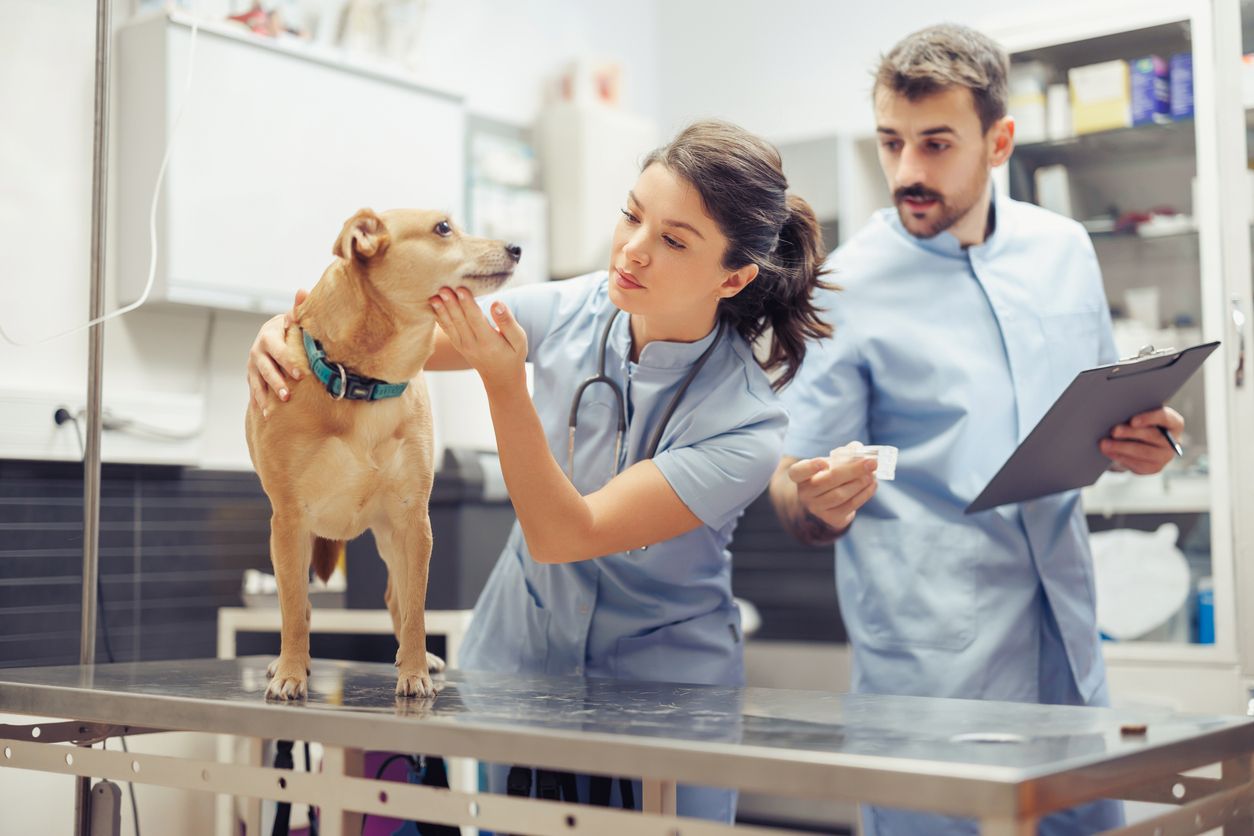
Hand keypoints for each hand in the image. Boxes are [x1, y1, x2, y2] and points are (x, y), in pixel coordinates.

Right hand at [247, 288, 307, 416]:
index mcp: (269, 336)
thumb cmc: (290, 327)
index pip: (278, 350)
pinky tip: (265, 414)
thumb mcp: (293, 317)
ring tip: (272, 409)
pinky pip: (254, 389)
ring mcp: (253, 363)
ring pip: (257, 380)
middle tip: (287, 395)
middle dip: (276, 382)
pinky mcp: (252, 374)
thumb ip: (298, 307)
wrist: (274, 335)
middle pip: (266, 368)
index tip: (300, 373)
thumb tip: (302, 290)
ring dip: (265, 395)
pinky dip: (259, 401)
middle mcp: (258, 350)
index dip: (288, 361)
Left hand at [429, 288, 526, 391]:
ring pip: (450, 326)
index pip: (476, 319)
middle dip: (450, 304)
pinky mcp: (458, 345)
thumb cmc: (512, 355)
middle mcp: (472, 344)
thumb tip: (496, 303)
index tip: (461, 289)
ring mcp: (463, 346)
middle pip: (460, 321)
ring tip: (433, 297)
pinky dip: (439, 318)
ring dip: (441, 310)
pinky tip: (433, 306)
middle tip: (443, 288)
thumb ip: (507, 322)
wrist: (501, 378)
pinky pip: (447, 330)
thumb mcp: (519, 340)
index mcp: (489, 341)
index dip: (468, 304)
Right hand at [788, 446, 877, 533]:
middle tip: (871, 463)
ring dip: (860, 483)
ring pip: (840, 495)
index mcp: (800, 476)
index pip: (798, 472)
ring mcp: (816, 508)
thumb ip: (843, 454)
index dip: (810, 467)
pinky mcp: (831, 518)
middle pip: (828, 481)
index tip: (824, 463)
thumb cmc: (828, 476)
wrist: (826, 503)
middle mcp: (805, 493)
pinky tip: (872, 484)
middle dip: (852, 470)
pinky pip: (850, 506)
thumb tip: (858, 448)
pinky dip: (864, 494)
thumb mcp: (831, 463)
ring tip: (872, 474)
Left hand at [1101, 406, 1183, 474]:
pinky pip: (1137, 464)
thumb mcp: (1141, 415)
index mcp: (1174, 423)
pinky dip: (1120, 457)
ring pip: (1144, 452)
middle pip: (1153, 436)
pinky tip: (1108, 452)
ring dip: (1122, 447)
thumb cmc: (1140, 423)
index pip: (1165, 418)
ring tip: (1104, 443)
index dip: (1149, 418)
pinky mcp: (1154, 468)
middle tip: (1113, 431)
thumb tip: (1116, 412)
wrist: (1142, 442)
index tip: (1132, 420)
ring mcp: (1166, 456)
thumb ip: (1135, 412)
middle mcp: (1174, 441)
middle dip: (1131, 433)